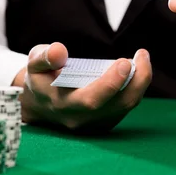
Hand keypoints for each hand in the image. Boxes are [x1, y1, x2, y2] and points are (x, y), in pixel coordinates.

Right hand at [12, 42, 151, 133]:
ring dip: (140, 82)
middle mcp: (81, 119)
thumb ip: (44, 57)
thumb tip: (59, 50)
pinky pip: (126, 105)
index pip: (91, 101)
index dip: (111, 83)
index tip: (124, 62)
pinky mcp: (105, 122)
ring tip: (141, 57)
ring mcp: (95, 124)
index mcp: (62, 105)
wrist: (39, 104)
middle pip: (119, 105)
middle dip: (137, 80)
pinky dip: (136, 87)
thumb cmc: (40, 78)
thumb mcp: (34, 64)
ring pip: (127, 106)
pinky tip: (136, 69)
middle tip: (141, 54)